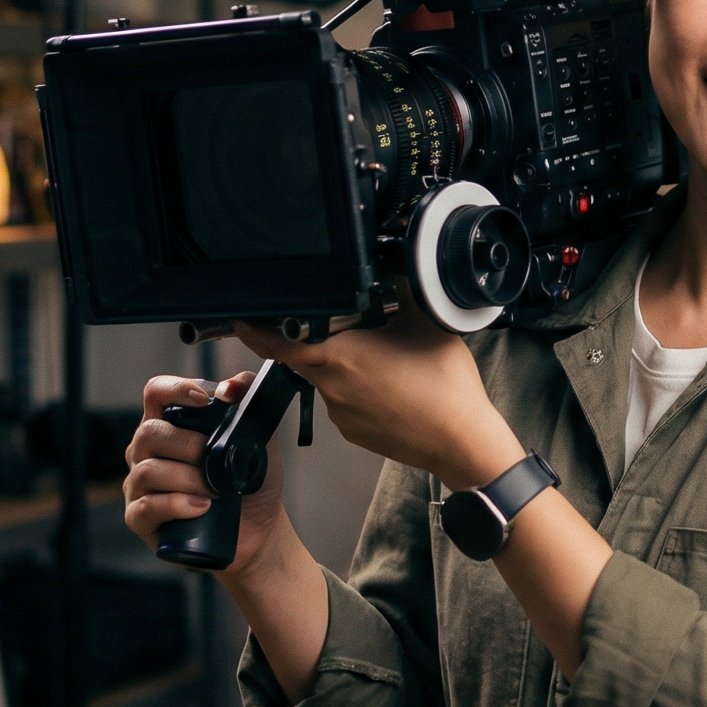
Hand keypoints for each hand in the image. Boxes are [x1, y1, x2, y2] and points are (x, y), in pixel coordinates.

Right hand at [122, 371, 290, 577]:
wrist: (258, 530)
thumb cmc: (251, 481)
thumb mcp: (259, 439)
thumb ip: (250, 404)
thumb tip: (232, 387)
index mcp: (170, 425)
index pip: (157, 393)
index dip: (175, 389)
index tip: (205, 401)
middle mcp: (147, 451)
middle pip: (150, 432)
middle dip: (190, 445)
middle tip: (219, 461)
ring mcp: (139, 485)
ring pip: (149, 470)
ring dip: (189, 479)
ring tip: (217, 492)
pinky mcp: (140, 519)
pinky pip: (147, 507)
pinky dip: (177, 505)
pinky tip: (201, 508)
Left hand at [235, 305, 523, 488]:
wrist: (462, 442)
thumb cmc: (446, 388)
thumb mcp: (427, 321)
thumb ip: (402, 287)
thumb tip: (394, 264)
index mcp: (341, 357)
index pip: (278, 342)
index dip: (255, 328)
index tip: (244, 317)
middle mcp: (332, 388)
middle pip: (305, 356)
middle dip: (318, 338)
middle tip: (350, 327)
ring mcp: (341, 414)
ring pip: (328, 378)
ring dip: (345, 365)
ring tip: (386, 360)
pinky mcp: (354, 432)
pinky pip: (344, 402)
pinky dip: (359, 390)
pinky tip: (391, 386)